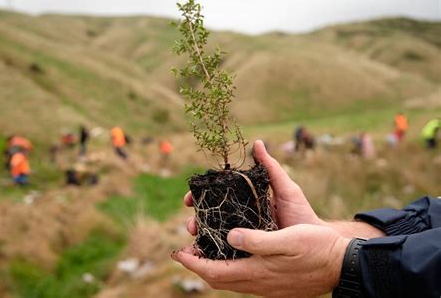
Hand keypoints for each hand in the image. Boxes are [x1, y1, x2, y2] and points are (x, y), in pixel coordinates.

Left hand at [172, 224, 350, 297]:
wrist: (341, 265)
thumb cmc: (316, 249)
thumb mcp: (288, 240)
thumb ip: (257, 241)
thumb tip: (229, 235)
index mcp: (257, 271)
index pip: (214, 271)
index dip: (194, 263)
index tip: (178, 253)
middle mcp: (258, 282)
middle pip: (218, 279)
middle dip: (199, 266)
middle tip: (187, 251)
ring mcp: (266, 285)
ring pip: (230, 281)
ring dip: (213, 268)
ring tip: (204, 253)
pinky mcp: (273, 283)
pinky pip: (242, 279)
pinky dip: (229, 269)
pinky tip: (232, 257)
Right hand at [184, 140, 384, 238]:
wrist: (316, 244)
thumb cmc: (301, 214)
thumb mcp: (286, 189)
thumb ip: (271, 168)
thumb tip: (256, 144)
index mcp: (247, 200)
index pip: (218, 195)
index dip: (201, 195)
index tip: (190, 197)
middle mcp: (243, 217)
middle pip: (212, 215)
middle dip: (197, 218)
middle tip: (191, 223)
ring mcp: (245, 235)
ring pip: (215, 234)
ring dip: (201, 235)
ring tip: (195, 237)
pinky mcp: (249, 252)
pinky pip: (227, 252)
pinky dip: (214, 253)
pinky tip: (205, 255)